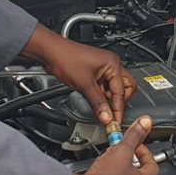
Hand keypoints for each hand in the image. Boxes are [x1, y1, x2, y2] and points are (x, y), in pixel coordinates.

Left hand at [21, 26, 136, 130]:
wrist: (50, 53)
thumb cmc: (66, 58)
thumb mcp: (84, 84)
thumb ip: (97, 103)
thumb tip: (107, 117)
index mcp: (112, 64)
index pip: (121, 91)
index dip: (118, 108)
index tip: (115, 121)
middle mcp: (110, 65)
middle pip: (124, 88)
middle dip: (118, 101)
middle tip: (111, 113)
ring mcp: (102, 69)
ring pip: (112, 89)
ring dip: (107, 99)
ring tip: (100, 109)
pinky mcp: (94, 74)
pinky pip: (102, 88)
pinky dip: (100, 96)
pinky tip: (94, 102)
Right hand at [56, 115, 158, 174]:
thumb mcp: (121, 151)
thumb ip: (134, 136)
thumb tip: (145, 123)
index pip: (152, 164)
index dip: (145, 151)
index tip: (136, 144)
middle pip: (138, 172)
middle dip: (130, 159)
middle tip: (121, 150)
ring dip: (118, 169)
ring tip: (108, 160)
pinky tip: (98, 173)